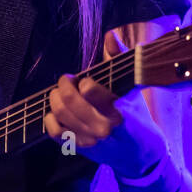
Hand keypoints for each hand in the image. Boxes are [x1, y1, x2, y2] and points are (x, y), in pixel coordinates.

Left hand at [43, 29, 167, 176]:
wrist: (141, 155)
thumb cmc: (137, 117)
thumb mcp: (132, 89)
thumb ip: (119, 60)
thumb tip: (110, 35)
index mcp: (120, 111)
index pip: (90, 91)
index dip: (82, 82)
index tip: (83, 79)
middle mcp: (103, 128)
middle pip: (69, 101)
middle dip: (63, 85)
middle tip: (66, 80)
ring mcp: (90, 140)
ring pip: (59, 115)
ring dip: (55, 99)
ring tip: (60, 93)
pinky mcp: (79, 149)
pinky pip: (54, 132)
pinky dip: (50, 119)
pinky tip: (56, 112)